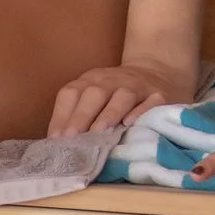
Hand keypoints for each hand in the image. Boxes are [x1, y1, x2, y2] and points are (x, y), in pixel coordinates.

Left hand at [48, 53, 195, 136]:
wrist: (157, 71)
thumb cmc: (115, 95)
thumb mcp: (92, 98)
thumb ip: (76, 116)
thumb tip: (57, 144)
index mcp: (90, 81)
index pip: (71, 93)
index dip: (62, 115)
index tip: (56, 138)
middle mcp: (112, 80)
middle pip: (94, 93)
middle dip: (81, 116)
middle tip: (72, 138)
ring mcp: (137, 85)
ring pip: (122, 96)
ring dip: (109, 113)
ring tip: (98, 132)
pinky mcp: (159, 94)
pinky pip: (151, 101)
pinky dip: (140, 112)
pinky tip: (130, 124)